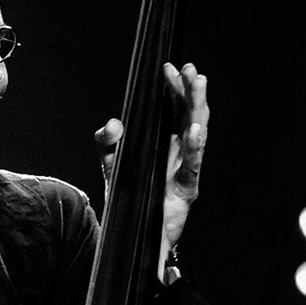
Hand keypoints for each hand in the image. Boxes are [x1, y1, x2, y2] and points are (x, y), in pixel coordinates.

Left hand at [95, 61, 209, 278]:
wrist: (129, 235)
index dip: (174, 89)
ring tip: (198, 84)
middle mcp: (180, 154)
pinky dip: (194, 146)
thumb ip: (107, 142)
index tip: (170, 68)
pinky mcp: (187, 189)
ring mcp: (185, 169)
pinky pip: (193, 165)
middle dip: (191, 91)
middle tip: (191, 69)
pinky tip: (193, 129)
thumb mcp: (110, 165)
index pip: (174, 110)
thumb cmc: (128, 198)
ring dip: (197, 107)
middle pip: (190, 116)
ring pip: (197, 133)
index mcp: (166, 144)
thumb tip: (113, 123)